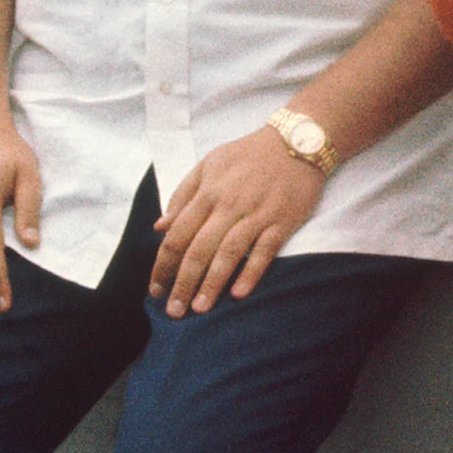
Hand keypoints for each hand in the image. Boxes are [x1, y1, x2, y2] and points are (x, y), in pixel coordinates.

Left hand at [148, 130, 327, 317]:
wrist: (297, 141)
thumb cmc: (249, 154)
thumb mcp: (209, 164)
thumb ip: (183, 195)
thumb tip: (160, 227)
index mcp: (208, 193)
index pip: (177, 235)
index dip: (163, 265)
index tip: (155, 289)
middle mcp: (229, 205)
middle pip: (199, 250)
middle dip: (182, 283)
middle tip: (173, 311)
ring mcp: (256, 214)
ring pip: (228, 253)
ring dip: (212, 283)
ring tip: (199, 309)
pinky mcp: (282, 221)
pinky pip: (265, 251)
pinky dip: (251, 272)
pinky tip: (238, 293)